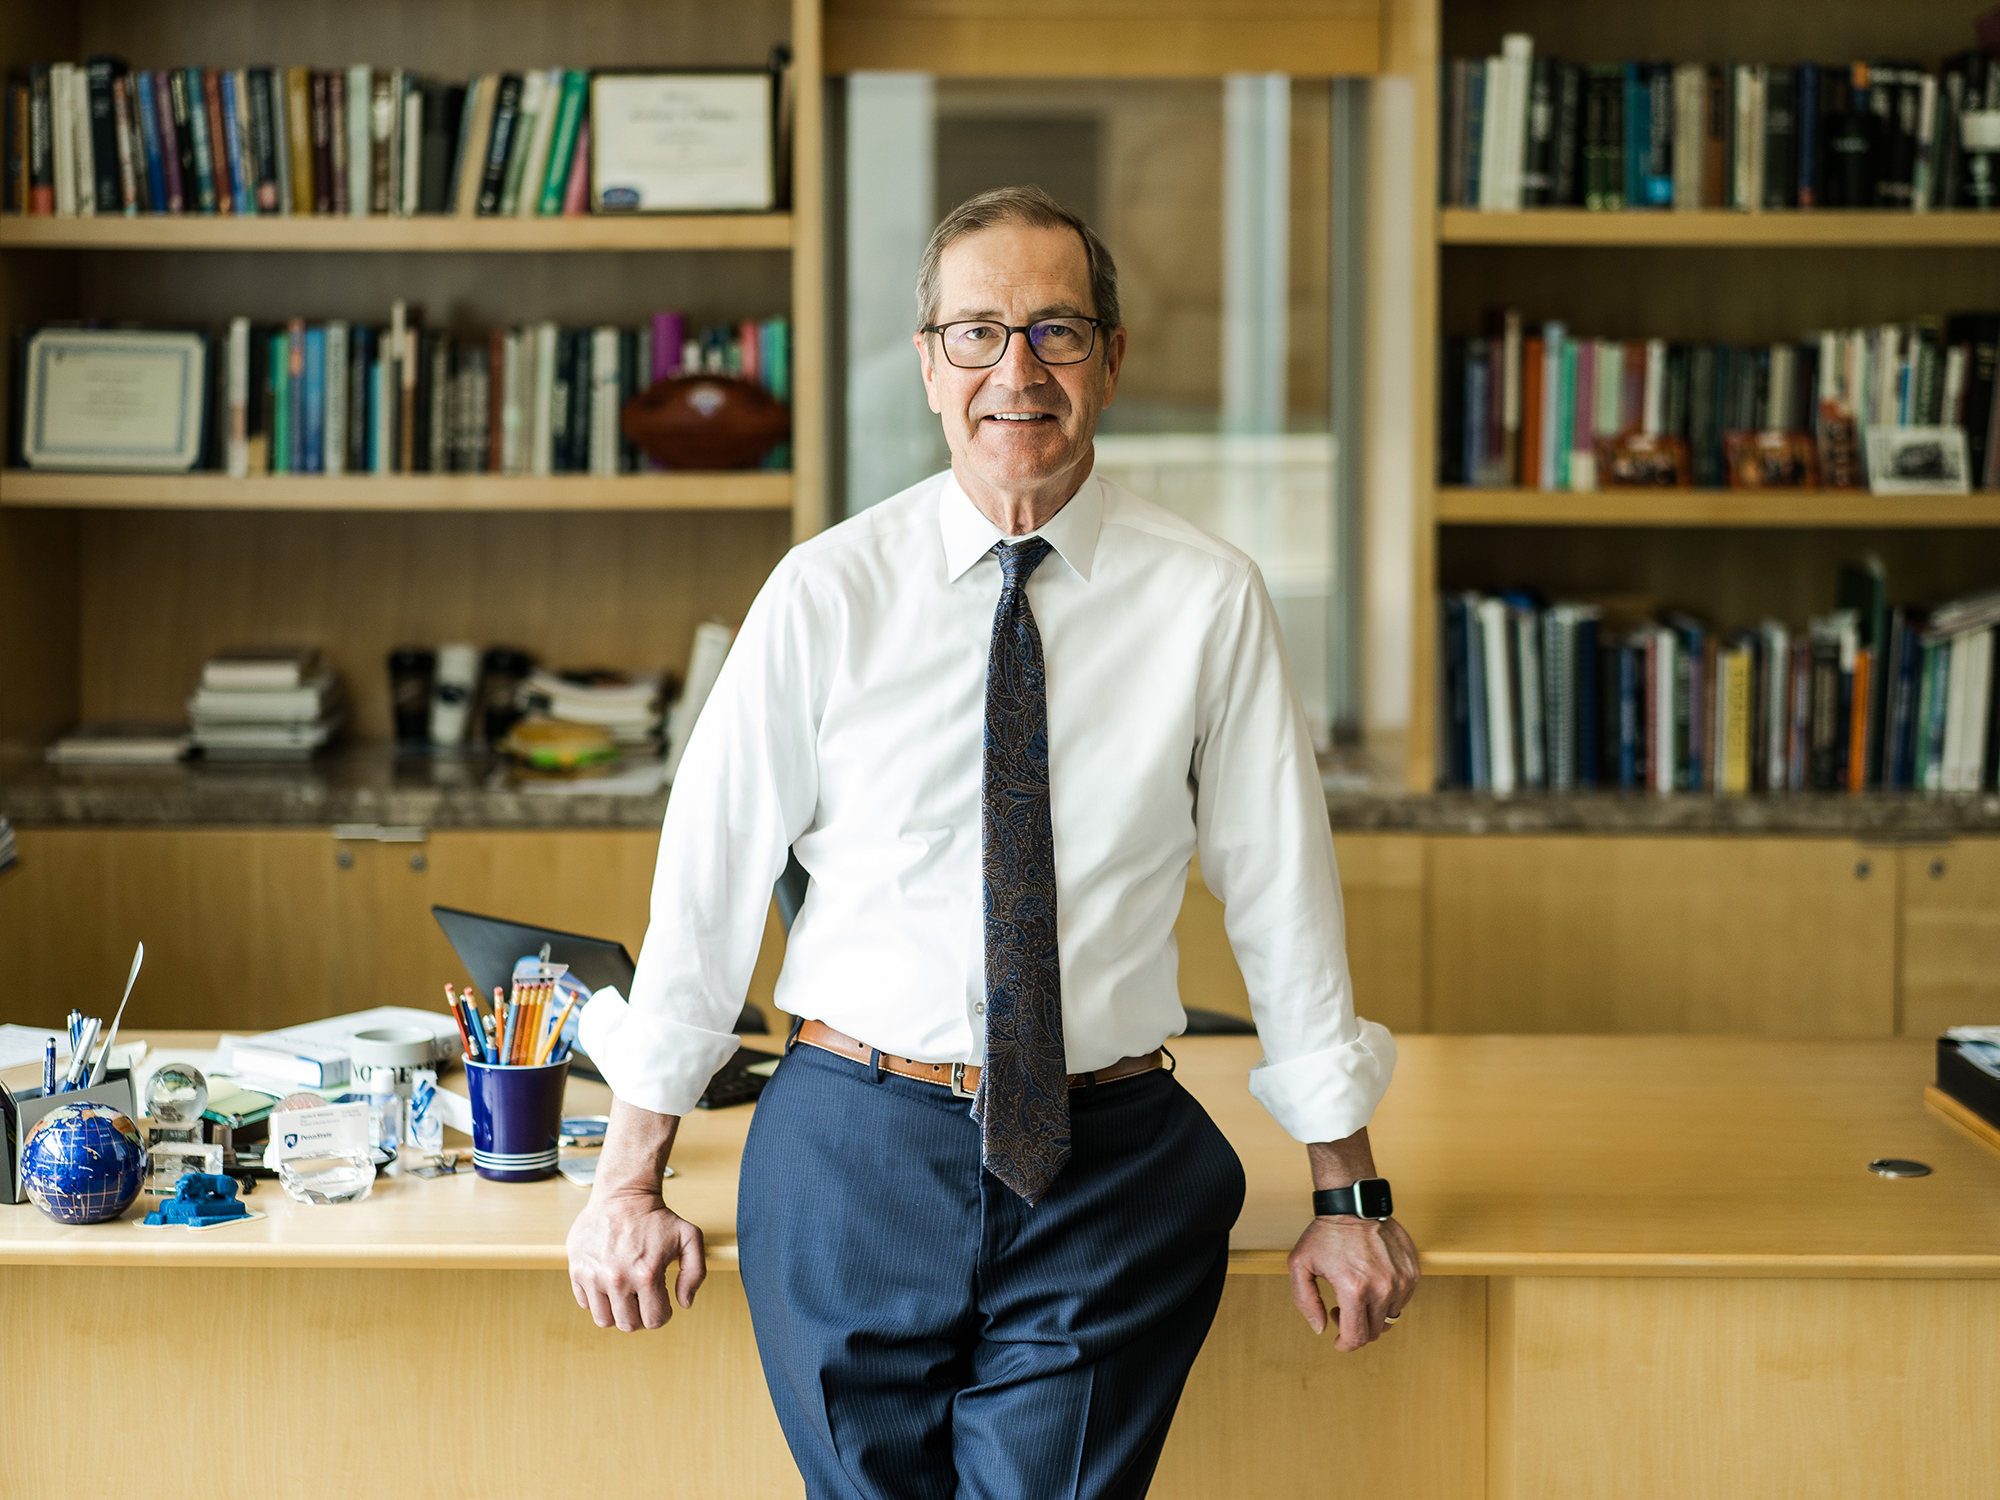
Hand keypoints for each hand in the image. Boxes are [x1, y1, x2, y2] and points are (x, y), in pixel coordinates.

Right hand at [566, 1187, 706, 1330]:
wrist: (623, 1194)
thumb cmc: (657, 1216)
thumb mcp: (690, 1238)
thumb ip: (695, 1273)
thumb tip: (684, 1303)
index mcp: (646, 1274)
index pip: (654, 1320)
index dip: (662, 1314)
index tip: (662, 1302)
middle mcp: (617, 1278)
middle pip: (627, 1325)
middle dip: (640, 1316)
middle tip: (643, 1299)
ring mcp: (593, 1276)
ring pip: (603, 1320)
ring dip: (617, 1311)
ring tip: (626, 1293)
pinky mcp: (576, 1270)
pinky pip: (585, 1303)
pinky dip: (597, 1299)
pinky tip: (609, 1282)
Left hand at [1287, 1214, 1419, 1349]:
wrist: (1352, 1204)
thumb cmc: (1324, 1234)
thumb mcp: (1300, 1265)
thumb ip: (1306, 1302)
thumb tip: (1321, 1329)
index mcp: (1354, 1289)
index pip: (1357, 1337)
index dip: (1346, 1345)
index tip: (1339, 1341)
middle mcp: (1382, 1287)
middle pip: (1375, 1331)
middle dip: (1356, 1328)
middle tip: (1341, 1309)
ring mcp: (1401, 1279)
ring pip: (1391, 1317)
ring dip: (1373, 1315)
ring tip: (1357, 1294)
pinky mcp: (1412, 1271)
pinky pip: (1403, 1300)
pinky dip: (1388, 1299)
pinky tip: (1372, 1283)